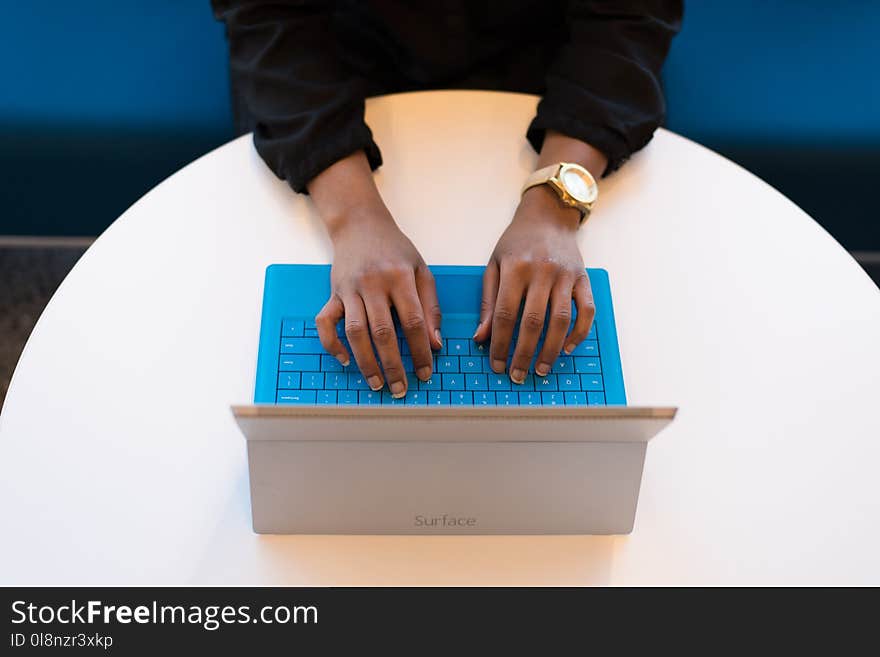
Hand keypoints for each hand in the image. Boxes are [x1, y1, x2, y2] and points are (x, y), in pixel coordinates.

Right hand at [315, 202, 441, 397]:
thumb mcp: (421, 270)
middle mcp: (373, 284)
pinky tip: (345, 360)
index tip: (425, 372)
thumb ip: (431, 306)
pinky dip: (332, 343)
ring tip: (376, 383)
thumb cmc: (394, 249)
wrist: (360, 223)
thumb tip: (435, 344)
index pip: (413, 321)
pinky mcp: (333, 292)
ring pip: (355, 331)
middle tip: (401, 388)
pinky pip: (325, 322)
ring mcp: (349, 289)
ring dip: (365, 361)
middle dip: (393, 364)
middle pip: (383, 332)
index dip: (420, 350)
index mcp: (400, 277)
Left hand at [474, 185, 594, 382]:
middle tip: (517, 375)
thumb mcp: (494, 265)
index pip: (505, 314)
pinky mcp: (583, 278)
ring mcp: (565, 275)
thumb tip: (480, 338)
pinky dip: (579, 332)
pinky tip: (568, 348)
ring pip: (561, 320)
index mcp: (515, 268)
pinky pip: (586, 310)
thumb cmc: (517, 242)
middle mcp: (541, 272)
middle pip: (532, 321)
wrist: (548, 216)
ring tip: (541, 369)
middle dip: (523, 353)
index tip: (496, 364)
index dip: (500, 343)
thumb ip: (487, 301)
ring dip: (551, 349)